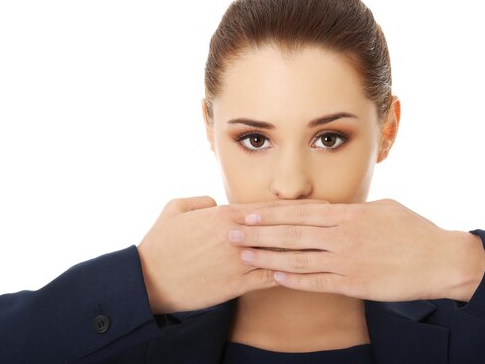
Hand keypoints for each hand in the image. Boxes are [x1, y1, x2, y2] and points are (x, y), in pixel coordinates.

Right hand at [137, 196, 325, 313]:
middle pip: (281, 226)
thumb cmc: (160, 244)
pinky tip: (308, 272)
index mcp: (223, 215)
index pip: (267, 207)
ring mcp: (239, 260)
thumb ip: (199, 200)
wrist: (149, 280)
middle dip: (310, 221)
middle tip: (336, 219)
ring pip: (280, 251)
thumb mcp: (175, 210)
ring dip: (307, 247)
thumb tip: (215, 201)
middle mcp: (237, 235)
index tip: (315, 202)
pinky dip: (291, 273)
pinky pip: (271, 276)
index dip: (294, 205)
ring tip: (330, 245)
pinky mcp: (237, 283)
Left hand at [229, 199, 484, 301]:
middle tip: (230, 232)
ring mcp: (348, 261)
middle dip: (258, 233)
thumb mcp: (381, 208)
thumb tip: (331, 208)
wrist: (441, 260)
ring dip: (268, 257)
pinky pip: (319, 282)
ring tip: (243, 254)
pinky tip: (274, 277)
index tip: (246, 212)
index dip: (270, 213)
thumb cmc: (412, 230)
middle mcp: (343, 236)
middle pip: (292, 234)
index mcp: (348, 214)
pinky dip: (295, 280)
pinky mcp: (355, 284)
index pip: (300, 211)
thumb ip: (351, 210)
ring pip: (299, 258)